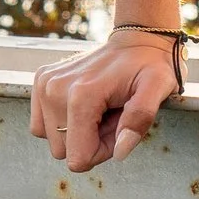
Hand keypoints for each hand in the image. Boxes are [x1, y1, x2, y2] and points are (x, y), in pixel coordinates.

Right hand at [31, 30, 182, 169]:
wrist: (135, 41)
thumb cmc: (149, 66)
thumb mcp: (158, 89)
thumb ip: (140, 119)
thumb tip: (120, 151)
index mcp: (81, 95)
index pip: (78, 158)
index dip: (102, 151)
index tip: (117, 127)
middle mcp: (54, 89)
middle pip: (64, 150)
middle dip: (90, 141)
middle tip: (111, 115)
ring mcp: (44, 83)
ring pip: (53, 140)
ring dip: (78, 132)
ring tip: (101, 109)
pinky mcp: (40, 81)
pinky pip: (41, 125)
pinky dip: (63, 121)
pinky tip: (85, 104)